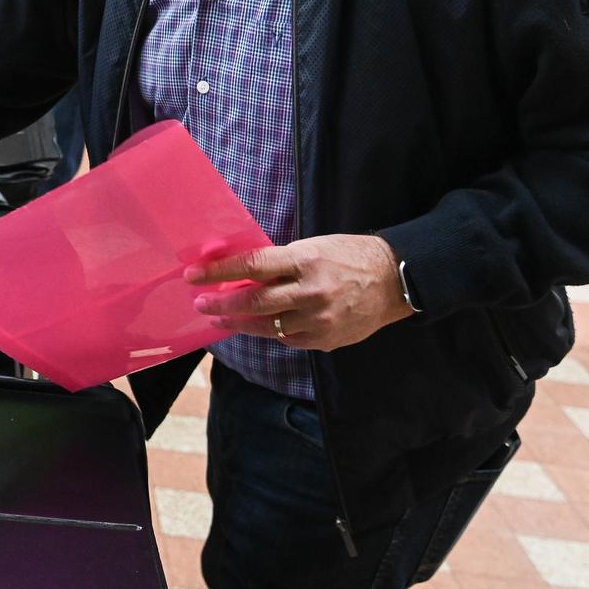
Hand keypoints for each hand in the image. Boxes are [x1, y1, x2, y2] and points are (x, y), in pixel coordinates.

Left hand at [187, 234, 413, 352]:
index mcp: (306, 261)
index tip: (194, 275)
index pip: (253, 266)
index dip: (219, 272)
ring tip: (219, 320)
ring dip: (239, 324)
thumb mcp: (313, 247)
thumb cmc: (348, 257)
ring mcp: (319, 320)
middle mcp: (311, 293)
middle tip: (200, 304)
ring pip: (268, 327)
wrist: (393, 281)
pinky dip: (270, 332)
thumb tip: (239, 274)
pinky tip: (256, 327)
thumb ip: (279, 263)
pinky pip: (288, 339)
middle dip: (222, 305)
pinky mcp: (325, 340)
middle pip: (255, 303)